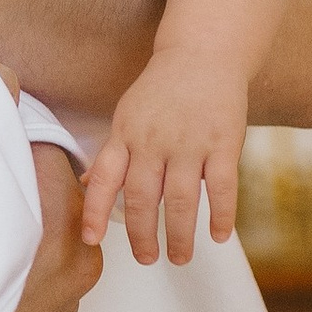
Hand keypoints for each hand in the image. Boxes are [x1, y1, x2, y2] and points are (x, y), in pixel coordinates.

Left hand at [82, 57, 245, 265]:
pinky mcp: (223, 142)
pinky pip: (221, 187)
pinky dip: (221, 216)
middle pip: (143, 198)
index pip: (104, 179)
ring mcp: (190, 142)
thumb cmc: (162, 90)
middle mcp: (154, 141)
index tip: (91, 240)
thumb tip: (88, 186)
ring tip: (180, 258)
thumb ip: (113, 153)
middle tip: (146, 259)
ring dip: (180, 235)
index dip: (95, 211)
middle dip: (143, 236)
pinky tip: (219, 236)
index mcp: (125, 135)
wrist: (203, 52)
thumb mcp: (128, 115)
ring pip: (181, 199)